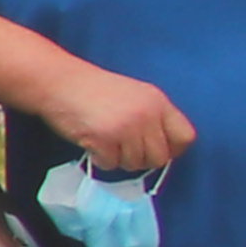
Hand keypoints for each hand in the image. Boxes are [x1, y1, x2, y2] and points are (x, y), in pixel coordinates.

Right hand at [37, 67, 196, 172]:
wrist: (59, 82)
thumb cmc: (94, 90)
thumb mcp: (134, 96)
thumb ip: (153, 117)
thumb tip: (163, 149)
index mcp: (158, 102)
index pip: (185, 137)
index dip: (172, 149)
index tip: (154, 148)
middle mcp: (147, 115)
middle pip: (160, 157)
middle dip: (141, 158)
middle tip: (123, 148)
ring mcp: (127, 127)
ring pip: (135, 164)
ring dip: (119, 159)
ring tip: (105, 141)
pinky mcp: (105, 139)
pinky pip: (111, 164)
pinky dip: (101, 159)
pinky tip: (93, 143)